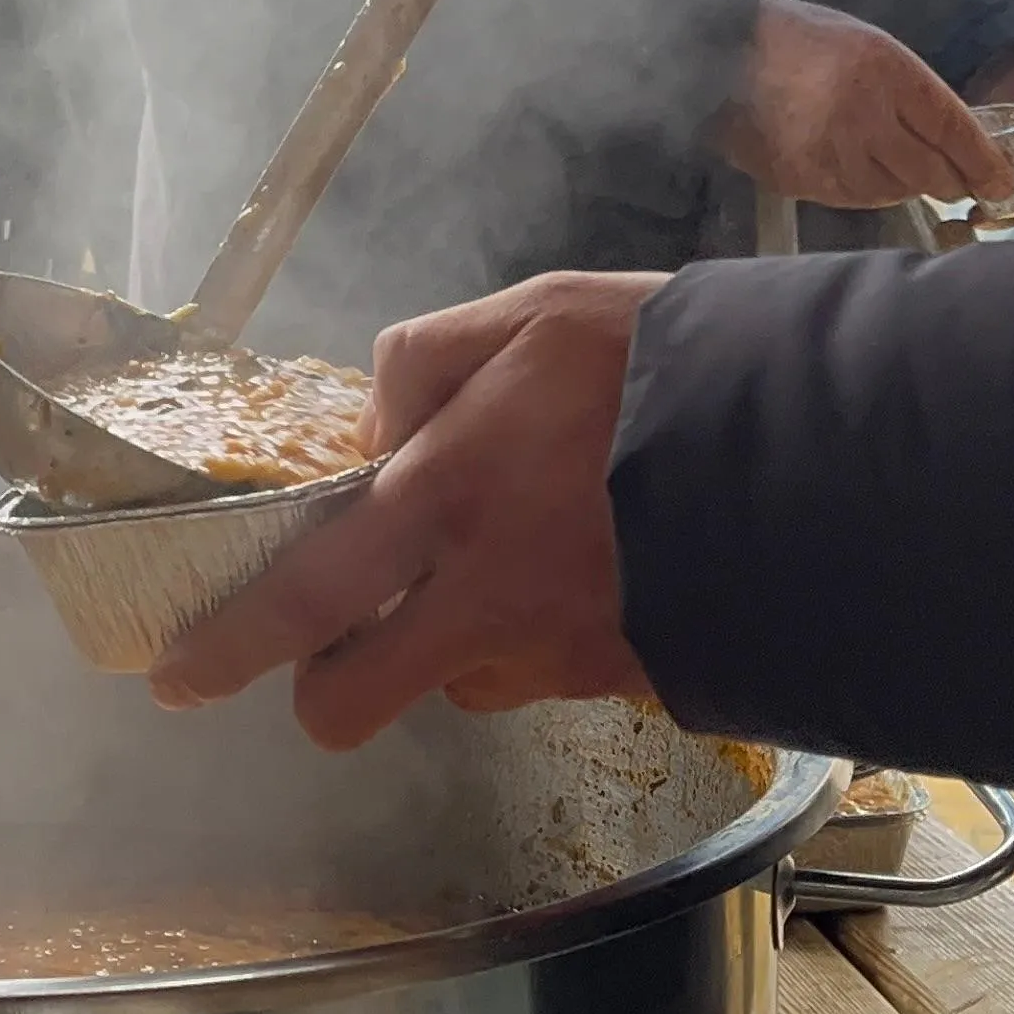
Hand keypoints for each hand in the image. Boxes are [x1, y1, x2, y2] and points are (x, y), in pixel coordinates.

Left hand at [150, 275, 660, 746]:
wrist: (832, 447)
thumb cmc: (672, 363)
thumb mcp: (534, 314)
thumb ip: (426, 365)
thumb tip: (375, 431)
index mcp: (445, 494)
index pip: (301, 595)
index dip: (229, 648)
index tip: (181, 678)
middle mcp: (486, 595)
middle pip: (356, 699)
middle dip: (326, 697)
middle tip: (328, 673)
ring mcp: (560, 653)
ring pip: (462, 684)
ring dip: (463, 646)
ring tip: (527, 567)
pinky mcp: (630, 683)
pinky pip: (555, 676)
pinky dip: (556, 639)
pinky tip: (606, 574)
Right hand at [711, 0, 1013, 208]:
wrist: (725, 53)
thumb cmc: (800, 41)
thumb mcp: (869, 47)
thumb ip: (911, 92)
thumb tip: (953, 138)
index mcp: (887, 72)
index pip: (953, 130)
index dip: (983, 162)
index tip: (1001, 181)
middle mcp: (863, 116)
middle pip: (929, 172)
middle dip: (951, 182)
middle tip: (959, 184)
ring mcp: (830, 151)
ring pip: (893, 191)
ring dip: (904, 185)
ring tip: (893, 164)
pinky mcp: (802, 178)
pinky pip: (853, 198)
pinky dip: (866, 190)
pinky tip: (859, 169)